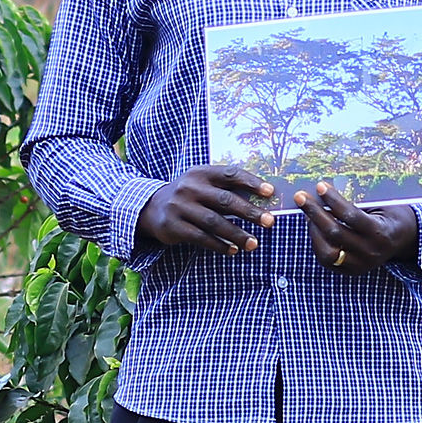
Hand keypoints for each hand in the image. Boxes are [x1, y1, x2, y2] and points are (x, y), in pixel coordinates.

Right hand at [138, 165, 273, 256]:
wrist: (151, 208)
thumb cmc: (188, 196)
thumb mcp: (201, 184)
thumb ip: (225, 189)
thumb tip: (261, 199)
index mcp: (201, 173)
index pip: (230, 174)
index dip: (251, 182)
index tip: (270, 192)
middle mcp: (189, 188)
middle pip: (225, 200)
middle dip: (249, 212)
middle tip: (269, 221)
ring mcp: (180, 207)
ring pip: (214, 222)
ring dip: (236, 234)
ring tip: (253, 243)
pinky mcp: (173, 226)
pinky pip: (201, 238)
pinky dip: (219, 245)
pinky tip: (232, 250)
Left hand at [296, 185, 418, 270]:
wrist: (403, 239)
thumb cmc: (389, 215)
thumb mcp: (380, 205)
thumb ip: (357, 202)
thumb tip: (325, 191)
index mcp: (380, 233)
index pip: (351, 216)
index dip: (333, 200)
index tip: (320, 186)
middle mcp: (370, 252)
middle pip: (335, 234)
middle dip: (315, 213)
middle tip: (301, 197)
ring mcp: (360, 265)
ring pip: (327, 252)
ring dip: (313, 230)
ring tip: (307, 214)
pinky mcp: (351, 271)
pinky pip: (327, 260)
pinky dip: (317, 242)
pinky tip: (314, 227)